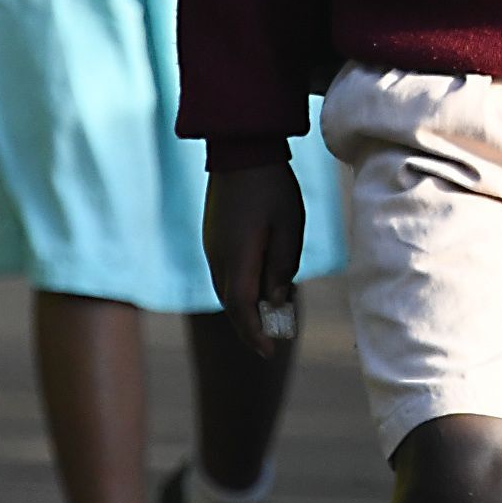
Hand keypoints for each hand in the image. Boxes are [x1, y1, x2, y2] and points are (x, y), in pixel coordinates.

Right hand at [202, 162, 307, 356]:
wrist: (240, 151)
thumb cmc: (273, 186)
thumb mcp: (289, 226)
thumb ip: (283, 265)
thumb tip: (277, 300)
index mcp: (237, 256)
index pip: (242, 308)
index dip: (255, 333)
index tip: (269, 351)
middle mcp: (217, 256)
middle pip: (231, 304)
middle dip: (249, 326)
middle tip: (270, 340)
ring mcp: (211, 246)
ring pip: (225, 290)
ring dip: (244, 307)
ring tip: (269, 316)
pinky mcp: (212, 237)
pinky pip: (224, 273)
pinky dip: (239, 288)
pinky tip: (258, 286)